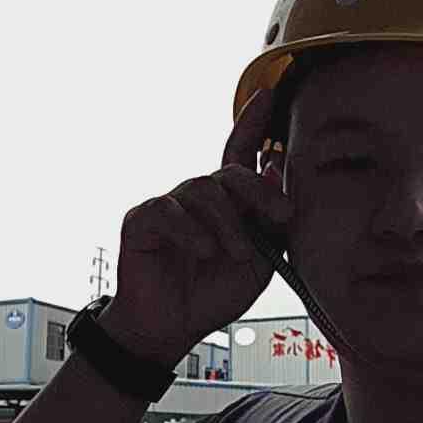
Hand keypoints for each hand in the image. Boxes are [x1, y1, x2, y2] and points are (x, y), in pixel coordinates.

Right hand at [98, 89, 291, 368]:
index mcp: (227, 204)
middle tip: (281, 218)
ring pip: (203, 192)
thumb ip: (269, 222)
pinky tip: (202, 252)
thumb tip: (274, 168)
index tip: (268, 95)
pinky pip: (168, 210)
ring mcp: (168, 205)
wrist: (173, 328)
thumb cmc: (212, 294)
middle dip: (259, 192)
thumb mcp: (259, 263)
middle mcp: (197, 198)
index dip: (251, 124)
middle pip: (228, 173)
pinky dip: (190, 231)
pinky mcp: (141, 220)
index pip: (238, 154)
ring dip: (228, 225)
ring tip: (237, 255)